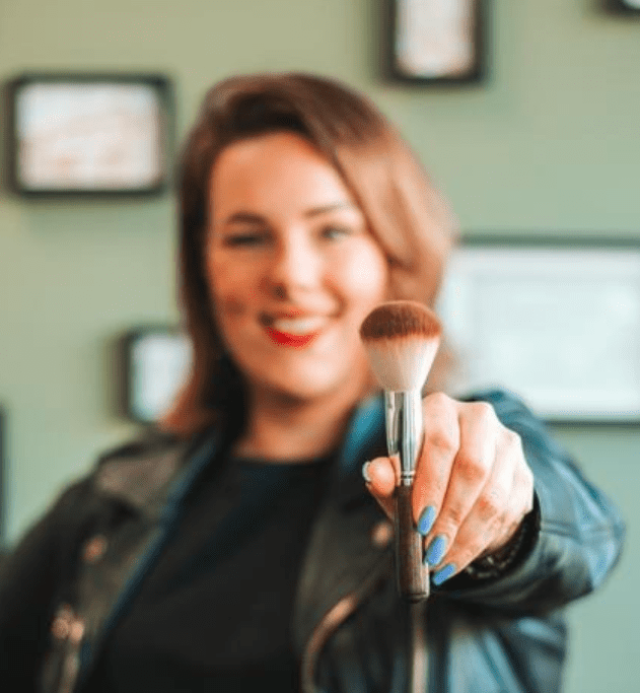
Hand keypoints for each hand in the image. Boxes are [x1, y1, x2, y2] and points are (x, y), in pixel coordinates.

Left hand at [364, 393, 534, 584]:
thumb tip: (376, 475)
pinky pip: (506, 513)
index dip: (430, 484)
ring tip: (440, 559)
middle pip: (473, 468)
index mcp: (441, 409)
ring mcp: (506, 445)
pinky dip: (479, 541)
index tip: (418, 520)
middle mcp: (478, 418)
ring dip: (464, 535)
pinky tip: (457, 557)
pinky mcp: (523, 473)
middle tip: (431, 547)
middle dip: (449, 515)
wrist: (457, 481)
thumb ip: (385, 474)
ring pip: (492, 495)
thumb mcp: (397, 475)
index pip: (441, 441)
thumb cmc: (420, 472)